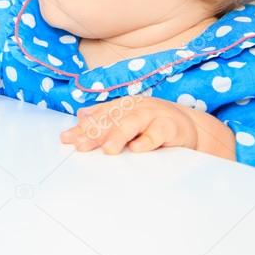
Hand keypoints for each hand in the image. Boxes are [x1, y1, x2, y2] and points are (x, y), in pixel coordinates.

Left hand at [59, 95, 234, 158]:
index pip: (98, 116)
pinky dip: (147, 140)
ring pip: (133, 122)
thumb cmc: (152, 124)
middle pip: (112, 118)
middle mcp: (135, 107)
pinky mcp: (171, 127)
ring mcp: (153, 114)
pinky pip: (158, 133)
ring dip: (119, 135)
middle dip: (94, 133)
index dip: (82, 128)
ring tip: (108, 150)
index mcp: (122, 105)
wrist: (188, 126)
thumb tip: (80, 116)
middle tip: (80, 146)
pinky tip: (137, 149)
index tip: (66, 139)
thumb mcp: (127, 120)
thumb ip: (105, 118)